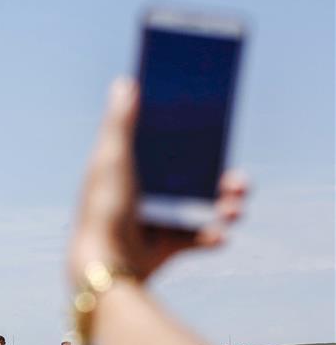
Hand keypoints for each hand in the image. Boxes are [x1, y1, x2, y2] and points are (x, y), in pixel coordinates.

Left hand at [68, 78, 247, 283]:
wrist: (106, 262)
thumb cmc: (104, 205)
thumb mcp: (113, 157)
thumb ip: (121, 121)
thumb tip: (127, 81)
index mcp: (128, 168)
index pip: (163, 144)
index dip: (190, 134)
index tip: (217, 124)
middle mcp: (143, 192)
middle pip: (192, 177)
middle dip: (222, 177)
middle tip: (240, 178)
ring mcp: (155, 220)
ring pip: (201, 206)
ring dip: (226, 206)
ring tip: (236, 208)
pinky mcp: (164, 248)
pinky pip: (198, 238)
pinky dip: (213, 237)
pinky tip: (220, 235)